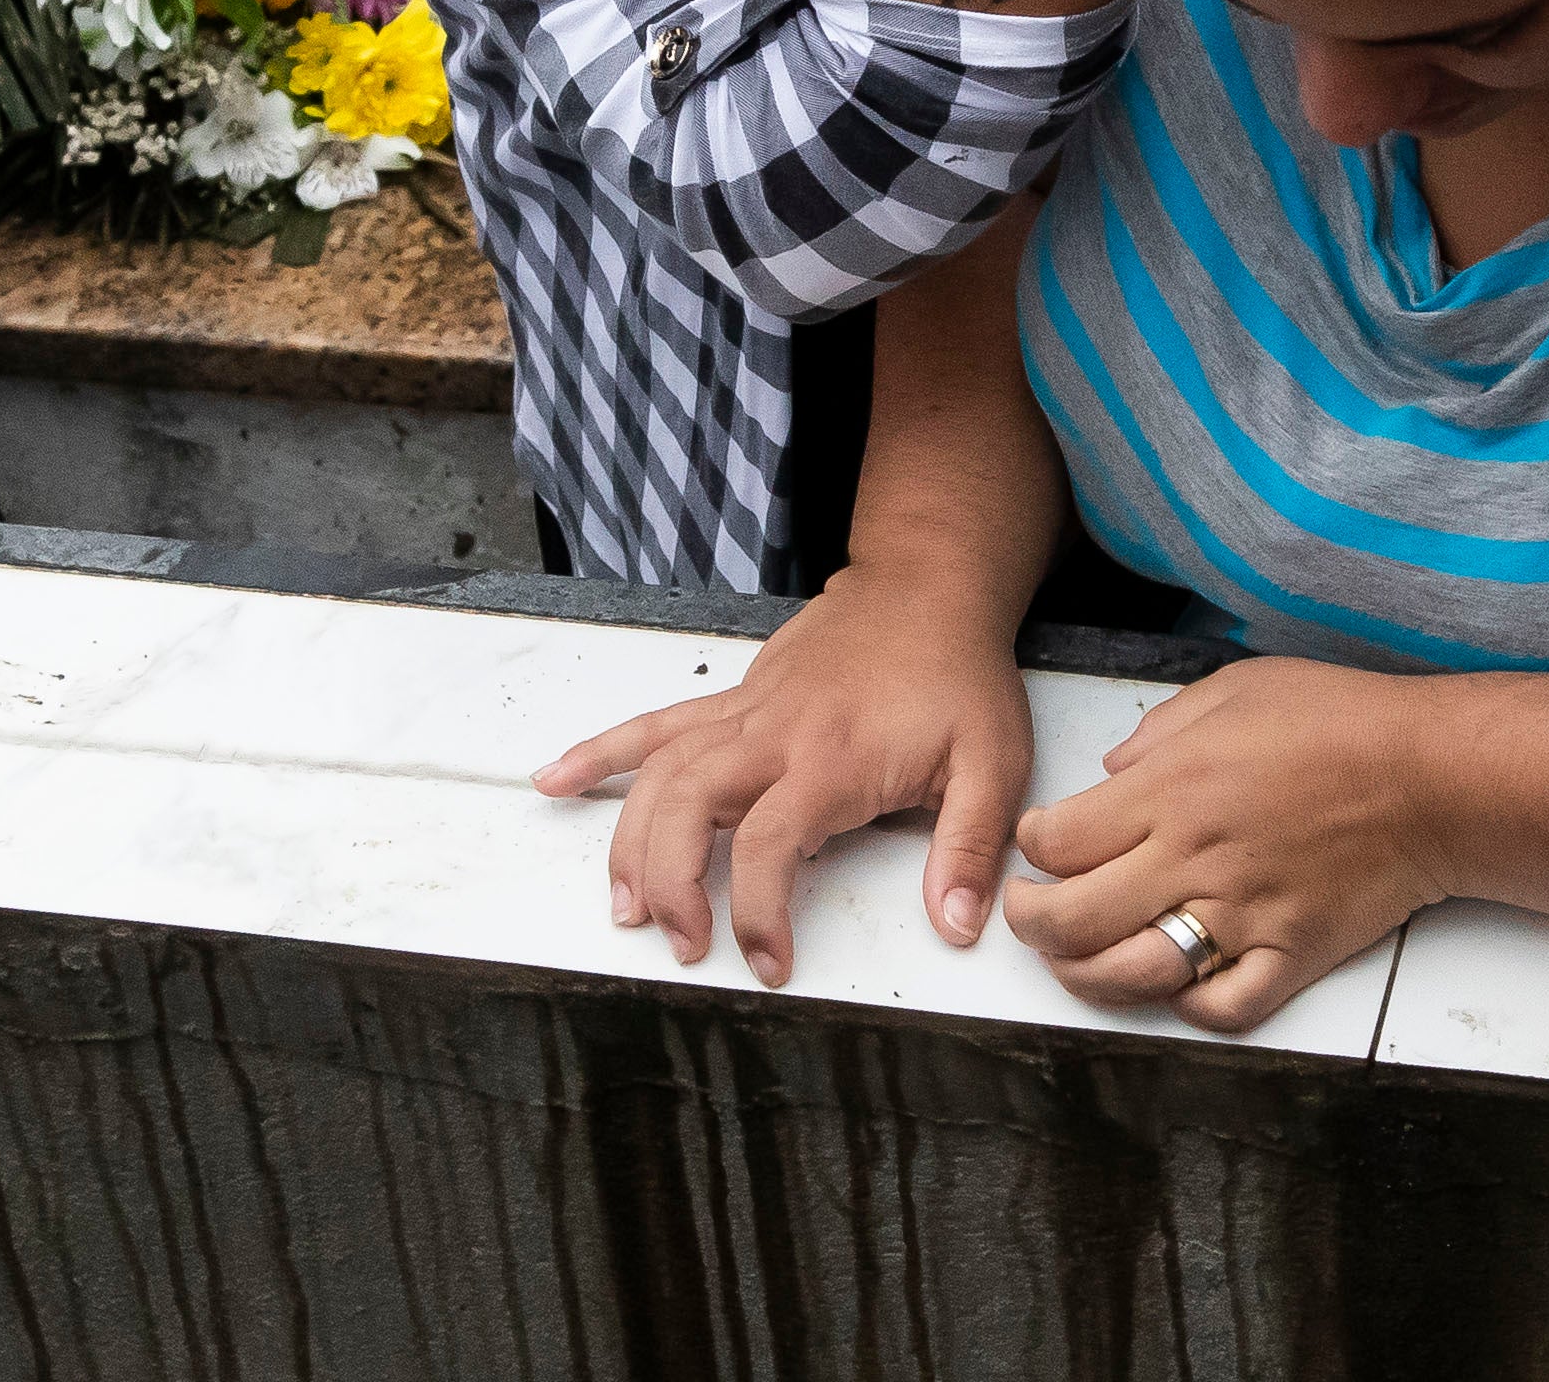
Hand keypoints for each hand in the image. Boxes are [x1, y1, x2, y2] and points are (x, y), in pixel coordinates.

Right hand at [531, 561, 1031, 987]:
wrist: (928, 585)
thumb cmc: (958, 674)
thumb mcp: (993, 762)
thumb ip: (970, 848)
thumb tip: (955, 926)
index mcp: (831, 759)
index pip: (766, 843)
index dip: (757, 913)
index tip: (769, 964)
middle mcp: (773, 735)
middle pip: (686, 805)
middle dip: (668, 882)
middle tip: (682, 941)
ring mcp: (744, 714)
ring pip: (659, 773)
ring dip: (628, 839)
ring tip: (622, 906)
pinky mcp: (733, 699)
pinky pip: (655, 724)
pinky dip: (601, 751)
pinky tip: (555, 778)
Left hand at [1002, 653, 1448, 1032]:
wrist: (1434, 777)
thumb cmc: (1343, 721)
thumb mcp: (1236, 688)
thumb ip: (1161, 729)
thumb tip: (1115, 768)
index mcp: (1173, 790)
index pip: (1058, 840)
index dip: (1032, 846)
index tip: (1039, 843)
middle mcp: (1196, 860)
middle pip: (1072, 920)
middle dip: (1031, 923)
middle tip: (1029, 914)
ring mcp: (1242, 916)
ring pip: (1130, 976)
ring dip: (1085, 976)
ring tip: (1076, 961)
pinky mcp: (1290, 955)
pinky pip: (1221, 1008)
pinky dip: (1187, 1007)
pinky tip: (1175, 983)